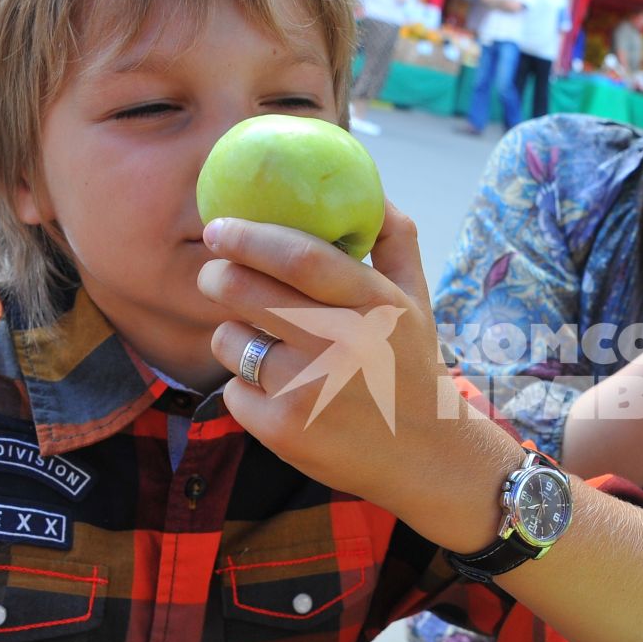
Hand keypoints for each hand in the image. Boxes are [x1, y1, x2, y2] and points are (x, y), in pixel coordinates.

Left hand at [199, 204, 510, 537]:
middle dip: (216, 275)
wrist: (426, 454)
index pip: (300, 257)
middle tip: (216, 274)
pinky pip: (233, 390)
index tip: (220, 226)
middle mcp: (342, 344)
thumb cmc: (411, 366)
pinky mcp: (284, 430)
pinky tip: (281, 394)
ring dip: (235, 336)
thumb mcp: (417, 298)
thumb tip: (368, 186)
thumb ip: (394, 238)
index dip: (250, 236)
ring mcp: (309, 389)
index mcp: (374, 304)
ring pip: (231, 340)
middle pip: (245, 291)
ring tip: (268, 347)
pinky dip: (246, 389)